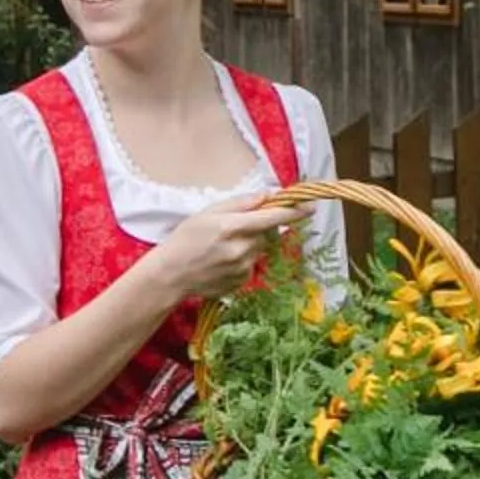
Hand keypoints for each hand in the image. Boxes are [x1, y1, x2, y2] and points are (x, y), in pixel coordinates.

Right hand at [157, 195, 288, 302]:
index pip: (272, 217)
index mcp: (233, 227)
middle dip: (257, 228)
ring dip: (248, 245)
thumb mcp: (207, 213)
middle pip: (266, 233)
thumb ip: (239, 203)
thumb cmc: (185, 239)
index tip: (310, 206)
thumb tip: (266, 196)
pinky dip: (241, 261)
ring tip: (221, 248)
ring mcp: (243, 268)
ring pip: (258, 250)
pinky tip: (220, 262)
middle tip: (232, 229)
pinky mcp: (241, 282)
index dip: (293, 211)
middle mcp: (241, 248)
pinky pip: (250, 266)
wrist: (170, 275)